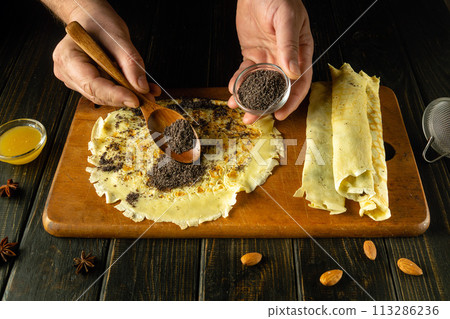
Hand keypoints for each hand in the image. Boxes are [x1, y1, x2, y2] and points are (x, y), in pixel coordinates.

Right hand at [52, 4, 160, 106]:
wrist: (91, 20)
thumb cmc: (98, 23)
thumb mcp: (117, 37)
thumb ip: (130, 62)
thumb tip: (141, 87)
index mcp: (68, 57)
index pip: (92, 85)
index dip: (114, 95)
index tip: (135, 100)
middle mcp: (67, 72)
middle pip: (98, 94)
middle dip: (124, 97)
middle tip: (148, 97)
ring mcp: (75, 80)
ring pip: (103, 96)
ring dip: (126, 95)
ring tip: (148, 92)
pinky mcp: (86, 84)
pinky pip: (106, 92)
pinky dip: (124, 91)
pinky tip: (140, 88)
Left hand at [228, 0, 312, 123]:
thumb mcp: (286, 19)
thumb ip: (289, 46)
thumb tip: (293, 72)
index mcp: (301, 52)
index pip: (300, 82)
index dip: (292, 100)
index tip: (281, 114)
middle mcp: (285, 59)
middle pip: (278, 88)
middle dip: (266, 105)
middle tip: (252, 117)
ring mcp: (268, 58)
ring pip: (260, 83)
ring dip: (250, 97)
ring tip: (237, 107)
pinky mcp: (253, 55)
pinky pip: (246, 72)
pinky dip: (239, 82)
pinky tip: (232, 89)